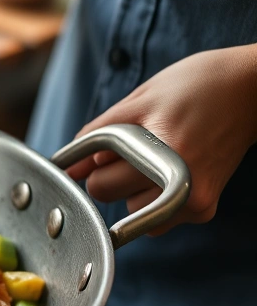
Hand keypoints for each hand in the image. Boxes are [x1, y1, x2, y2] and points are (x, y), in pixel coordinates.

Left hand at [67, 45, 256, 234]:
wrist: (251, 90)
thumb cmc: (193, 86)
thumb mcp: (138, 100)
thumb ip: (96, 135)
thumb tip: (67, 168)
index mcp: (163, 152)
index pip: (98, 181)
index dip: (92, 162)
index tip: (95, 153)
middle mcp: (183, 182)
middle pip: (108, 196)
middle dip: (108, 174)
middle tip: (133, 147)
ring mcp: (195, 200)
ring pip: (130, 210)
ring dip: (131, 188)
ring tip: (156, 155)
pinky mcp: (204, 208)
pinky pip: (156, 220)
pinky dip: (152, 199)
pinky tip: (168, 172)